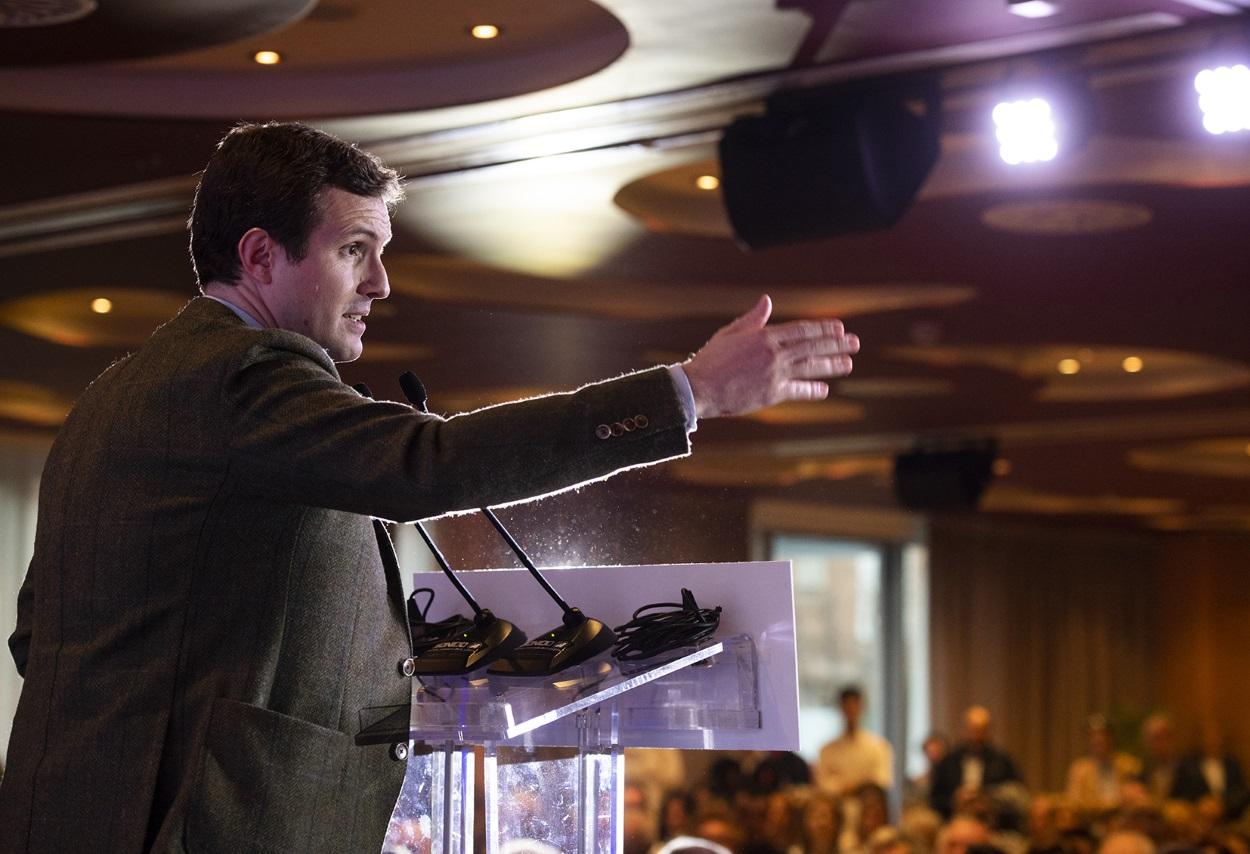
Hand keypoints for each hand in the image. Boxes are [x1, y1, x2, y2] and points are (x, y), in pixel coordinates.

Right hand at [683, 294, 858, 418]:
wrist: (700, 387)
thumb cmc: (711, 360)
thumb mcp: (731, 333)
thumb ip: (753, 319)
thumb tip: (766, 301)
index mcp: (765, 336)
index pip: (802, 330)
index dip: (823, 328)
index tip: (839, 328)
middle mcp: (774, 354)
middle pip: (812, 346)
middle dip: (836, 344)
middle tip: (854, 343)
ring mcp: (775, 374)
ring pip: (810, 367)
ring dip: (832, 365)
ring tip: (848, 363)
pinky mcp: (772, 393)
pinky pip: (798, 390)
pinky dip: (812, 389)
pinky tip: (824, 389)